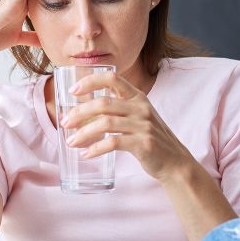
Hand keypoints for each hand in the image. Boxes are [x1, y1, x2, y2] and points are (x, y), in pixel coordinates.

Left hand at [59, 70, 193, 182]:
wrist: (175, 162)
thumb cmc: (151, 139)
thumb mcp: (138, 117)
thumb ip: (116, 111)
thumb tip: (79, 113)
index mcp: (138, 97)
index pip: (112, 78)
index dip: (91, 81)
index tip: (73, 90)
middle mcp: (141, 108)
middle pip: (103, 103)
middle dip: (79, 112)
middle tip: (64, 123)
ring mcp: (143, 125)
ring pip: (105, 123)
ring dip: (83, 133)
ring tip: (71, 142)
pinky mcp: (143, 144)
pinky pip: (113, 143)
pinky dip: (96, 148)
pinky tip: (86, 154)